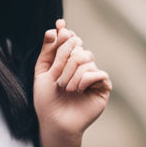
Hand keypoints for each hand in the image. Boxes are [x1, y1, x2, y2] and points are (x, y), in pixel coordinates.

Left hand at [33, 19, 111, 142]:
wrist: (54, 121)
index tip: (60, 24)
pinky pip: (98, 73)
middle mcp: (81, 66)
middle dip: (64, 60)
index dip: (65, 32)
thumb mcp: (42, 72)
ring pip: (87, 58)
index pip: (69, 39)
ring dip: (72, 73)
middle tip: (57, 79)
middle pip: (77, 47)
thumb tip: (56, 28)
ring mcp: (93, 75)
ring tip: (66, 88)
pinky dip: (84, 80)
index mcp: (67, 61)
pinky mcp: (103, 87)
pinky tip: (78, 91)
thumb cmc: (46, 100)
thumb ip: (48, 50)